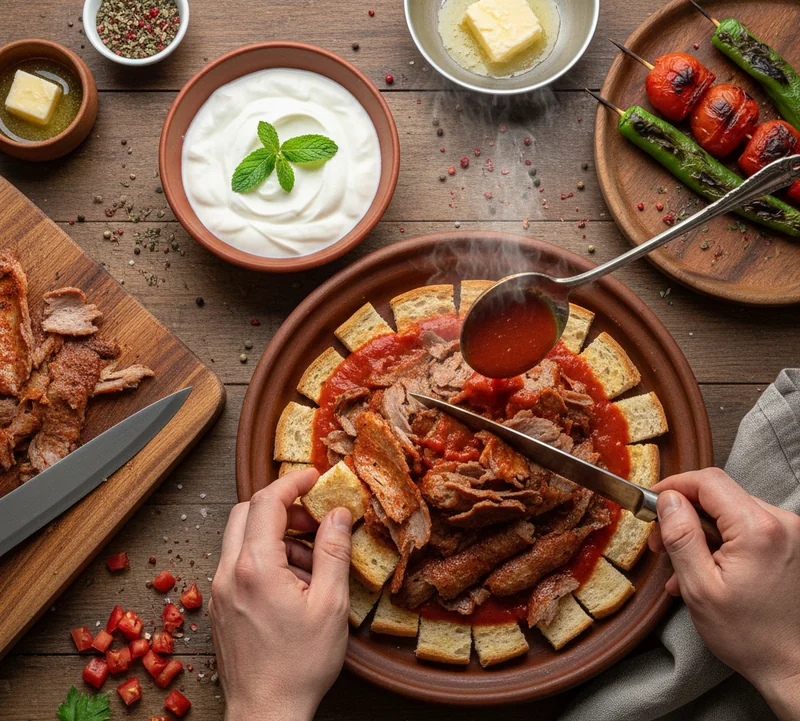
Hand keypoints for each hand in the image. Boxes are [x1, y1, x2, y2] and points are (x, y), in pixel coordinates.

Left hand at [209, 469, 352, 720]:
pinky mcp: (219, 607)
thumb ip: (333, 552)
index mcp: (255, 567)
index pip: (267, 502)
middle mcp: (228, 573)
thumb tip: (338, 515)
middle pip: (246, 512)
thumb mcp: (330, 605)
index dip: (293, 483)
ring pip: (240, 538)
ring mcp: (219, 591)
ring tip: (310, 560)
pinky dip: (263, 557)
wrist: (266, 714)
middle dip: (281, 506)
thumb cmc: (298, 666)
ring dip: (274, 534)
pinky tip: (292, 583)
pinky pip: (238, 564)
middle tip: (313, 518)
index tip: (314, 477)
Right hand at [649, 468, 799, 719]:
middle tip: (660, 543)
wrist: (795, 668)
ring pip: (730, 512)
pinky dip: (722, 543)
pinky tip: (706, 570)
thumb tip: (667, 499)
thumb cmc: (750, 636)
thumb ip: (681, 536)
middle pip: (719, 495)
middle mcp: (781, 523)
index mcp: (757, 528)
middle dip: (684, 514)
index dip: (674, 485)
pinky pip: (747, 529)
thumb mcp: (700, 588)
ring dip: (702, 533)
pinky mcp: (792, 546)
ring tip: (683, 567)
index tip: (651, 501)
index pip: (708, 481)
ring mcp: (790, 534)